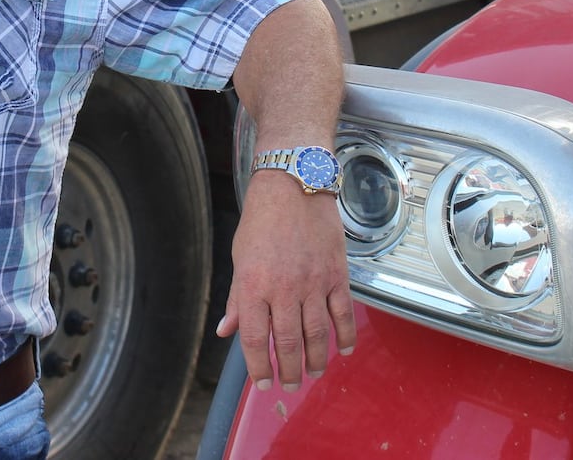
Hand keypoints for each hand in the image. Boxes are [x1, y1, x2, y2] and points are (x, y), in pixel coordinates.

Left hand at [216, 169, 355, 390]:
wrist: (293, 186)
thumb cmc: (261, 221)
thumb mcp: (240, 258)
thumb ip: (237, 298)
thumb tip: (226, 330)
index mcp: (254, 285)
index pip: (255, 340)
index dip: (259, 368)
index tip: (263, 384)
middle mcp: (284, 288)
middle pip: (288, 344)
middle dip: (289, 371)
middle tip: (290, 386)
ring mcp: (313, 283)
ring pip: (317, 335)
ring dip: (316, 361)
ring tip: (313, 374)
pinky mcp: (336, 275)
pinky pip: (343, 313)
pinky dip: (346, 336)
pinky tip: (344, 350)